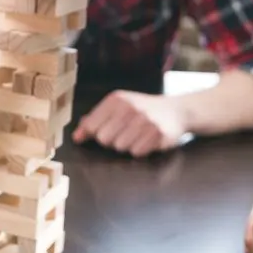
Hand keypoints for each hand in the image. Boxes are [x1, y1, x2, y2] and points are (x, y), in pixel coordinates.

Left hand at [71, 91, 187, 156]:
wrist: (175, 110)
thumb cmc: (140, 110)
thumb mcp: (117, 108)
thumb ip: (94, 120)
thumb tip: (76, 138)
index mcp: (116, 99)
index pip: (92, 126)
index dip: (96, 133)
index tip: (106, 130)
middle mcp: (130, 107)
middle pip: (104, 139)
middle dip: (112, 141)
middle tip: (125, 132)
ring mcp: (144, 120)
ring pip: (120, 147)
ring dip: (127, 146)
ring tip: (137, 135)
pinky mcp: (158, 133)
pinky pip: (137, 153)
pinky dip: (140, 150)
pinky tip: (147, 140)